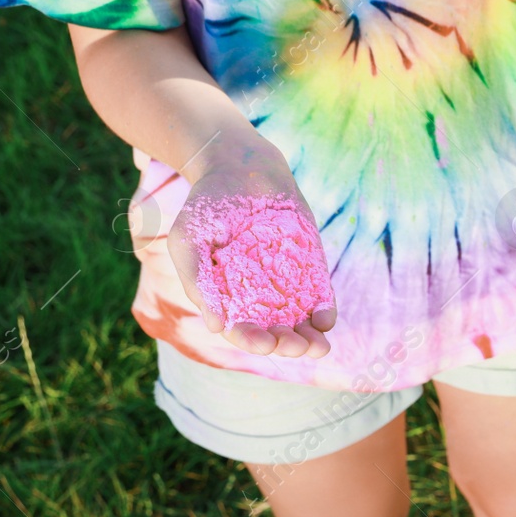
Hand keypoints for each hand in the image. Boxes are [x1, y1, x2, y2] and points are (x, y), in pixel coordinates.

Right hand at [166, 142, 335, 358]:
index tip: (264, 344)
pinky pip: (320, 295)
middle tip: (296, 347)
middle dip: (286, 344)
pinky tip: (325, 320)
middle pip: (275, 331)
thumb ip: (198, 281)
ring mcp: (287, 283)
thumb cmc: (208, 207)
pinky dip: (324, 311)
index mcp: (228, 297)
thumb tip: (216, 326)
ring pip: (301, 321)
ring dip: (310, 338)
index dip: (252, 340)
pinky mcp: (310, 267)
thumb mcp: (189, 241)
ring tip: (317, 347)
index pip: (242, 329)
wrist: (242, 169)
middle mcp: (258, 296)